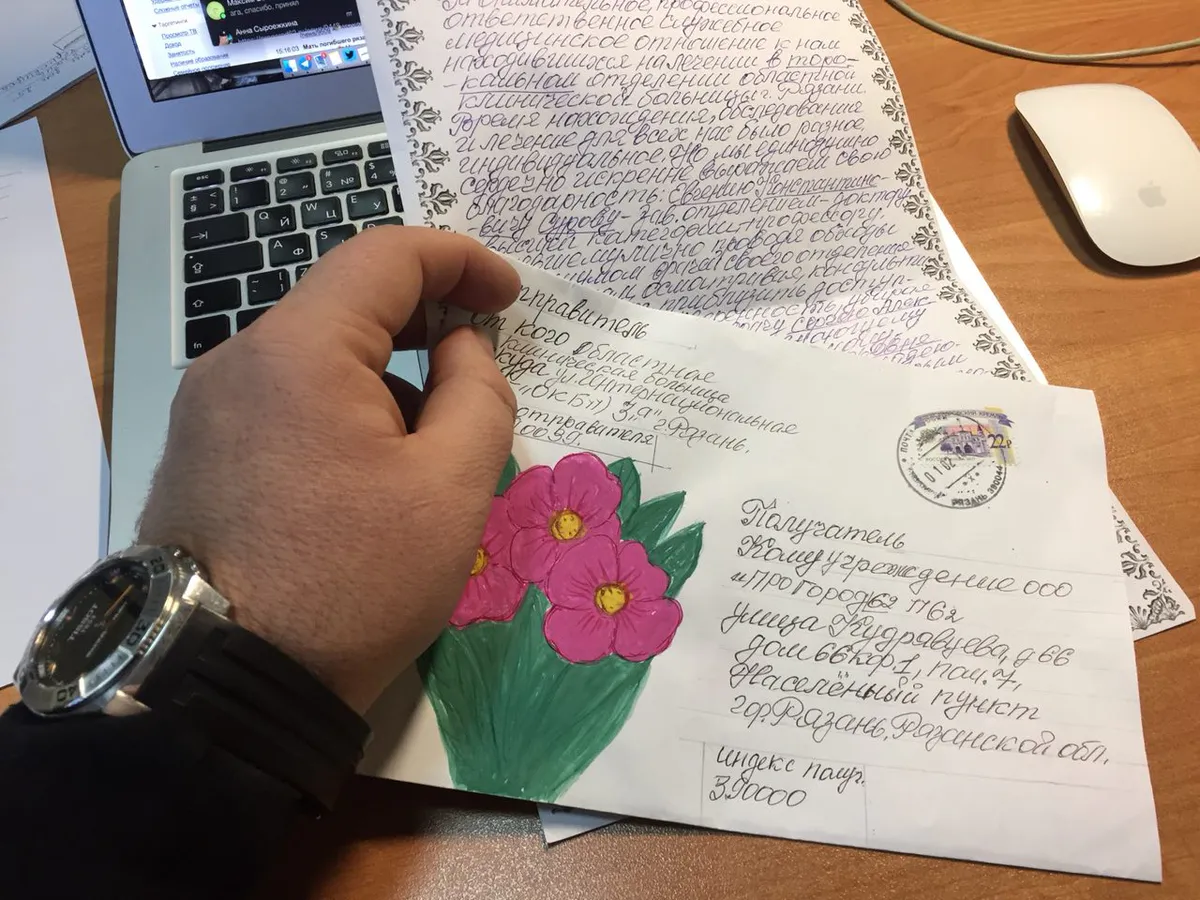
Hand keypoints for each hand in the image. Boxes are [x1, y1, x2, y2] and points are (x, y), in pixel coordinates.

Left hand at [138, 228, 519, 712]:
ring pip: (316, 359)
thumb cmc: (353, 583)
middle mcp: (238, 361)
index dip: (460, 258)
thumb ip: (479, 394)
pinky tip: (370, 479)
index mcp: (298, 350)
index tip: (510, 294)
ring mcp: (207, 409)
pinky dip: (342, 411)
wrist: (223, 688)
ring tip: (431, 454)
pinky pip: (285, 402)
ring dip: (386, 378)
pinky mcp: (200, 454)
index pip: (385, 256)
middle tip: (483, 367)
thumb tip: (461, 346)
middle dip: (425, 322)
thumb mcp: (451, 490)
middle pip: (346, 305)